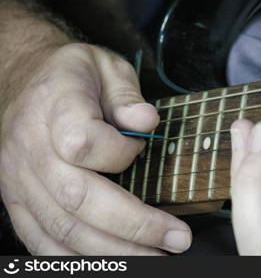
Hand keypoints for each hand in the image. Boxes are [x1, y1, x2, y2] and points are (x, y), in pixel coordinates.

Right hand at [0, 43, 191, 254]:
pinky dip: (78, 261)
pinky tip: (113, 263)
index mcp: (54, 105)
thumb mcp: (105, 66)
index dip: (121, 153)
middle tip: (177, 240)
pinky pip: (42, 241)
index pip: (83, 142)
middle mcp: (30, 147)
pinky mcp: (18, 200)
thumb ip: (127, 94)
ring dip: (113, 252)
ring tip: (155, 258)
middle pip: (78, 198)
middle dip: (135, 226)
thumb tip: (146, 124)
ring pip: (63, 228)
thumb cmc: (72, 76)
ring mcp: (19, 179)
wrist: (23, 82)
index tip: (142, 149)